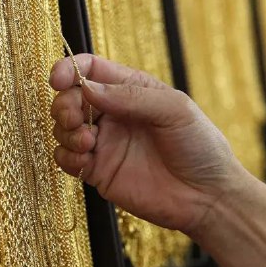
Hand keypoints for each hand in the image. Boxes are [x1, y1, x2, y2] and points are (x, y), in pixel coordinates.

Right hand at [49, 53, 243, 233]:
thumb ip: (130, 96)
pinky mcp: (97, 171)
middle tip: (74, 119)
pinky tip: (84, 159)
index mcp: (131, 90)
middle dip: (64, 105)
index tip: (58, 80)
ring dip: (66, 132)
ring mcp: (104, 143)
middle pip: (70, 98)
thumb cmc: (200, 147)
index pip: (91, 69)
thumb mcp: (174, 110)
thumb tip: (87, 88)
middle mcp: (113, 114)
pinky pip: (66, 158)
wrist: (207, 197)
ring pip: (63, 128)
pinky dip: (66, 156)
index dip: (69, 69)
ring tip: (89, 142)